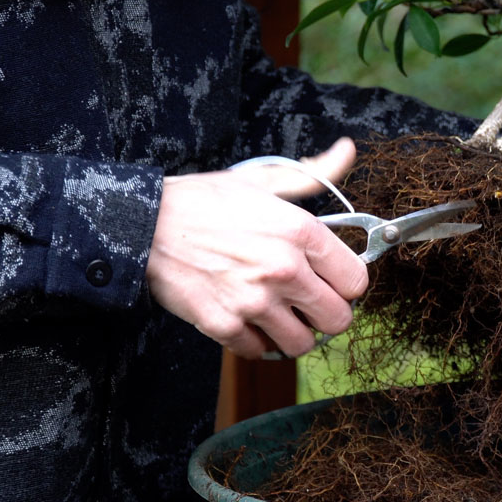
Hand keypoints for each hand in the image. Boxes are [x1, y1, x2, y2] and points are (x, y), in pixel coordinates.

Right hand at [146, 138, 367, 358]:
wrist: (144, 224)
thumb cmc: (205, 202)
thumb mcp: (262, 180)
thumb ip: (313, 174)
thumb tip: (348, 150)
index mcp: (301, 232)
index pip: (357, 280)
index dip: (346, 283)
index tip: (332, 281)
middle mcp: (284, 269)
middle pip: (338, 319)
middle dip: (327, 314)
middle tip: (310, 305)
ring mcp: (254, 301)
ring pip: (303, 344)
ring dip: (295, 333)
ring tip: (280, 316)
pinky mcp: (224, 324)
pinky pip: (261, 351)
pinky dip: (258, 341)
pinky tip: (249, 320)